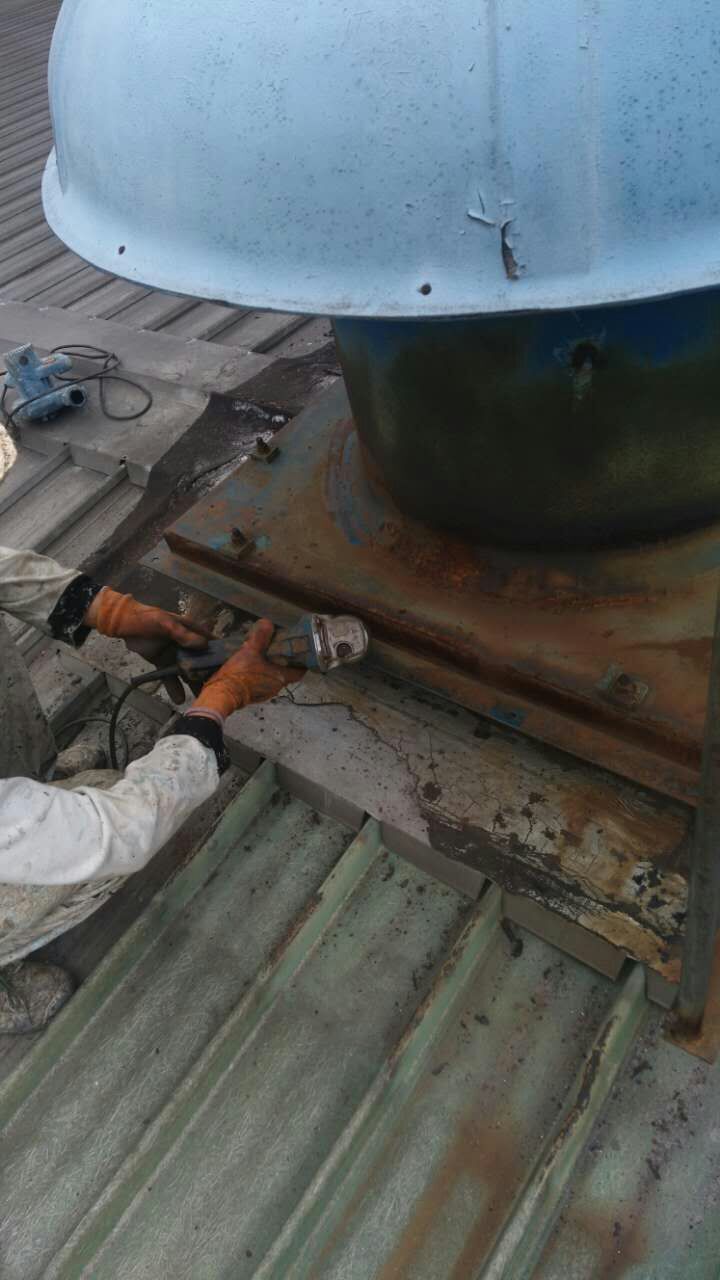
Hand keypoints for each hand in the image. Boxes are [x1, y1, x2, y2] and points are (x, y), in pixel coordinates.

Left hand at [85, 587, 213, 703]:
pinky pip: (170, 676)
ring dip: (192, 684)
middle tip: (214, 689)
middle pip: (200, 660)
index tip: (228, 668)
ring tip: (199, 698)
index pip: (209, 642)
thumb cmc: (146, 618)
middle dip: (206, 674)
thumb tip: (203, 645)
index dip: (219, 654)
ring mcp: (174, 653)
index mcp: (190, 630)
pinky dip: (174, 687)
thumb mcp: (165, 623)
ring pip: (186, 671)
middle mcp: (185, 643)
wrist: (123, 624)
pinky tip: (179, 699)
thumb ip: (183, 635)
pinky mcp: (163, 662)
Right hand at [191, 619, 299, 719]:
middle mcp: (276, 687)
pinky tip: (252, 664)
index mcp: (280, 678)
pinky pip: (262, 682)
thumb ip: (260, 636)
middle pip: (286, 673)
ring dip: (270, 667)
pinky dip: (261, 673)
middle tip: (278, 647)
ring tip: (263, 653)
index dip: (301, 662)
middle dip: (283, 661)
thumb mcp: (249, 650)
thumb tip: (267, 623)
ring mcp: (265, 693)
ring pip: (273, 677)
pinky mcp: (254, 695)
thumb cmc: (239, 674)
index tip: (299, 652)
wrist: (221, 695)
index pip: (300, 671)